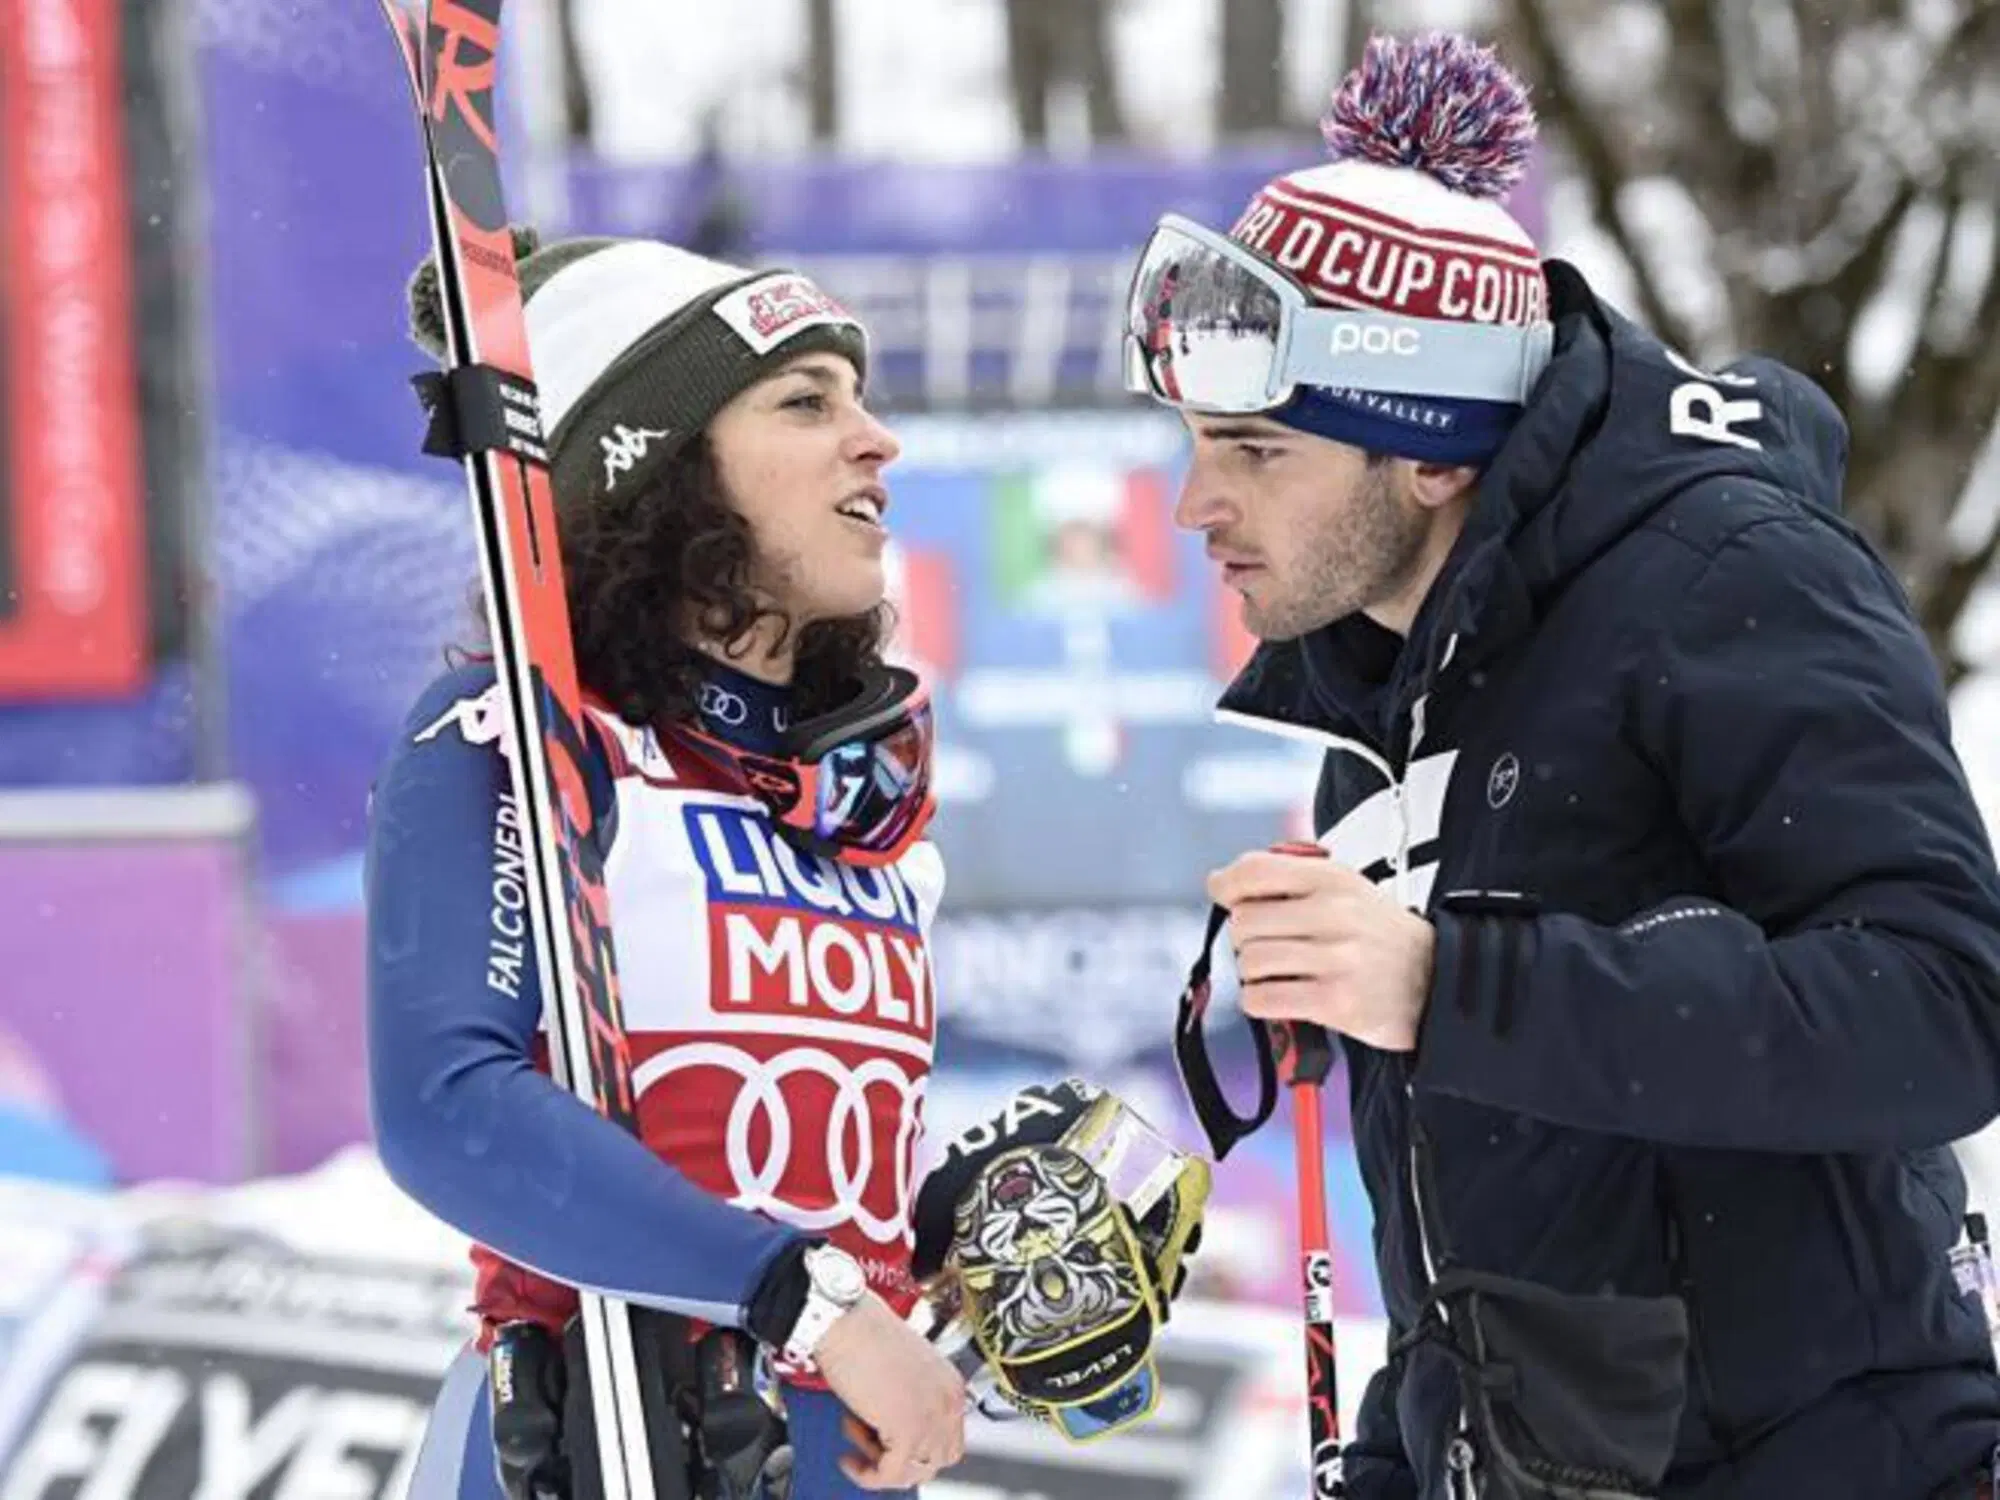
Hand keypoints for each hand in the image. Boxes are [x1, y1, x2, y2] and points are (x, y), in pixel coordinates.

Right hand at [812, 1291, 966, 1488]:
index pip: (949, 1436)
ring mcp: (932, 1417)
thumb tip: (892, 1428)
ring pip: (917, 1471)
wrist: (846, 1320)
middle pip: (939, 1457)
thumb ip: (908, 1399)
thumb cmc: (862, 1333)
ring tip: (857, 1439)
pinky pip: (891, 1474)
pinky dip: (867, 1475)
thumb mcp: (899, 1371)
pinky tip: (850, 1458)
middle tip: (873, 1444)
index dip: (917, 1445)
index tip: (889, 1443)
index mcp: (950, 1383)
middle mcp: (949, 1401)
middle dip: (903, 1458)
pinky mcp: (909, 1430)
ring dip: (882, 1464)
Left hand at [1207, 849, 1435, 1052]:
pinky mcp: (1335, 1002)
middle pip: (1244, 922)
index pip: (1255, 870)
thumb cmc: (1381, 936)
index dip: (1227, 885)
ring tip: (1281, 974)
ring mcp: (1336, 959)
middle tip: (1268, 947)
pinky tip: (1280, 997)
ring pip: (1250, 963)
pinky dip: (1260, 1001)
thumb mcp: (1346, 888)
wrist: (1439, 982)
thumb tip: (1221, 882)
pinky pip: (1263, 999)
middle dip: (1246, 939)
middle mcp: (1334, 914)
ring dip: (1254, 974)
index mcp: (1333, 879)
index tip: (1224, 895)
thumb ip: (1289, 878)